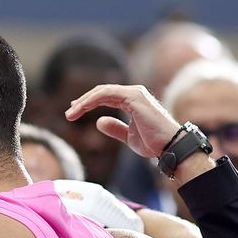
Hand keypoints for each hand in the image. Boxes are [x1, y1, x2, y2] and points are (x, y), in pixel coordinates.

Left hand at [65, 84, 180, 160]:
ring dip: (84, 101)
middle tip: (69, 113)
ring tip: (71, 113)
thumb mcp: (128, 136)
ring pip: (102, 91)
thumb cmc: (153, 142)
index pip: (105, 96)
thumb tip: (99, 122)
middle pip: (102, 92)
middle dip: (83, 101)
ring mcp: (135, 93)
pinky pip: (108, 94)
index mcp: (132, 101)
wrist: (169, 146)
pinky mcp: (135, 97)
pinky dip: (92, 100)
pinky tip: (81, 108)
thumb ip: (114, 128)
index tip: (74, 111)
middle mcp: (134, 93)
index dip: (88, 102)